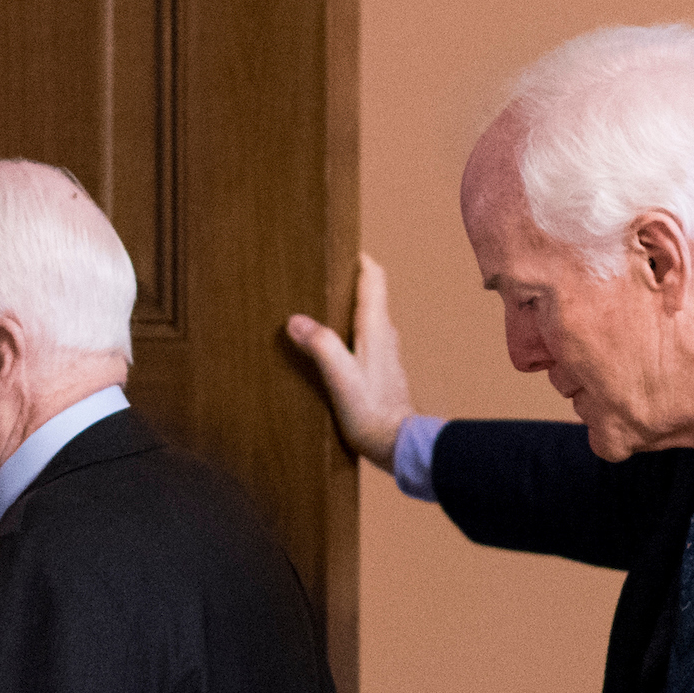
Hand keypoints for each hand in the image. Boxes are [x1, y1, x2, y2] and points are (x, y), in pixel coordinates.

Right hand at [285, 253, 416, 469]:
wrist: (397, 445)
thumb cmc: (371, 414)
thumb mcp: (340, 378)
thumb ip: (320, 345)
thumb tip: (296, 321)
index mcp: (377, 329)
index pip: (374, 279)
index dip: (361, 260)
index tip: (343, 248)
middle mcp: (386, 337)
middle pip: (372, 297)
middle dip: (351, 282)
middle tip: (325, 275)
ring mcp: (386, 355)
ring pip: (370, 320)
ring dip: (351, 310)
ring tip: (324, 309)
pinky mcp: (382, 373)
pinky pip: (367, 342)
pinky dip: (352, 334)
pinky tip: (336, 348)